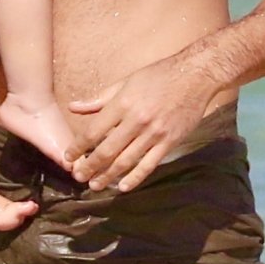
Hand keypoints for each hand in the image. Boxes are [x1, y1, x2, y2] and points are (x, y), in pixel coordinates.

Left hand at [66, 56, 214, 192]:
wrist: (195, 75)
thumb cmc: (159, 75)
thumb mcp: (126, 82)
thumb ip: (99, 98)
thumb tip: (73, 107)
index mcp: (123, 103)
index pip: (93, 131)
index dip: (78, 147)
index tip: (69, 157)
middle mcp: (136, 120)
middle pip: (106, 150)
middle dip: (89, 166)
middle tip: (78, 177)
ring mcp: (154, 133)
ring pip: (126, 161)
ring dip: (107, 176)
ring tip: (95, 185)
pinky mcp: (169, 142)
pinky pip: (149, 165)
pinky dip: (135, 178)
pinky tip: (123, 187)